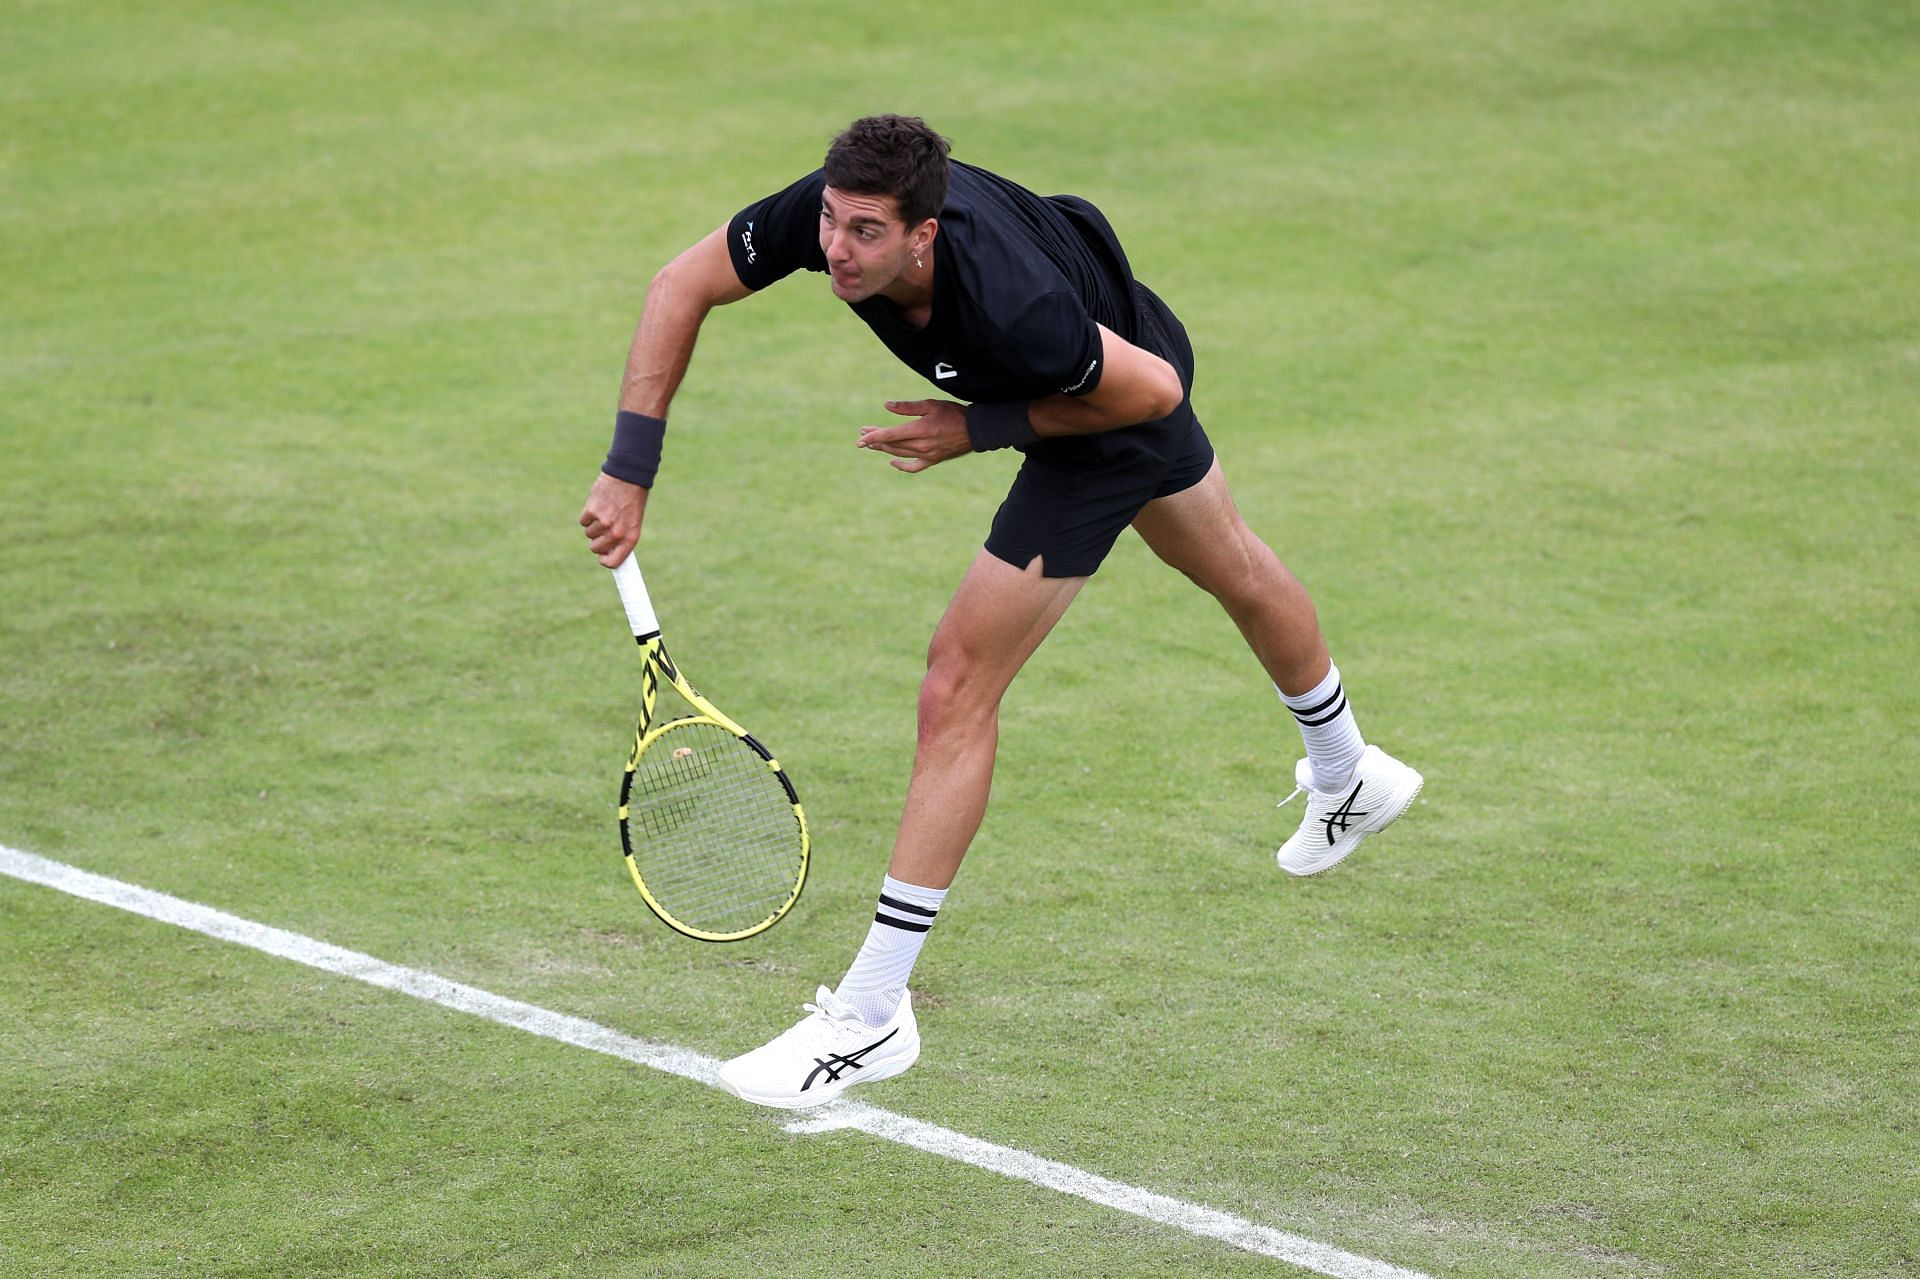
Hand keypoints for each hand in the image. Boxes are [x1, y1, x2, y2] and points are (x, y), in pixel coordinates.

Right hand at [579, 472, 648, 566]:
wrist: (628, 477)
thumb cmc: (631, 500)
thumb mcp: (633, 522)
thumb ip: (621, 538)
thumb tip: (607, 553)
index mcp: (630, 538)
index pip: (612, 562)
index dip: (605, 560)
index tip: (602, 556)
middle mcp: (616, 533)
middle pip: (596, 549)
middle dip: (597, 541)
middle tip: (603, 529)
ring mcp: (603, 522)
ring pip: (588, 534)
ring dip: (593, 526)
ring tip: (604, 512)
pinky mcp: (591, 511)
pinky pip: (583, 522)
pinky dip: (587, 516)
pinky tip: (598, 506)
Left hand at [856, 399, 971, 472]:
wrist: (975, 430)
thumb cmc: (953, 413)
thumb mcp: (930, 405)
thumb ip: (907, 407)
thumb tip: (886, 405)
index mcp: (919, 430)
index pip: (890, 435)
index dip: (873, 436)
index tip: (860, 437)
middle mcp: (921, 445)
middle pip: (891, 444)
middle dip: (875, 440)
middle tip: (861, 436)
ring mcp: (926, 455)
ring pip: (899, 454)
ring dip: (883, 449)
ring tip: (871, 444)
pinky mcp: (932, 460)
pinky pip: (913, 467)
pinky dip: (901, 466)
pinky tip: (892, 462)